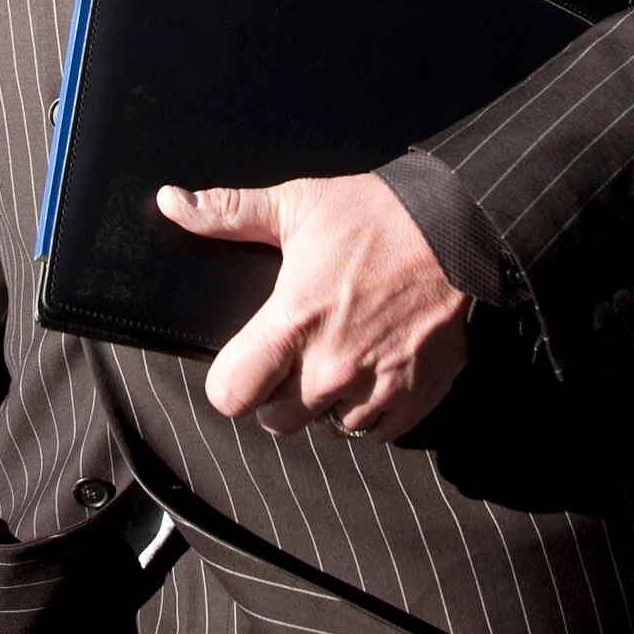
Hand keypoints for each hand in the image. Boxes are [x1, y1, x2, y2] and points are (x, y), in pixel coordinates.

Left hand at [159, 174, 468, 441]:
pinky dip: (369, 409)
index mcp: (293, 322)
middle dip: (277, 392)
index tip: (245, 361)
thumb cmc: (378, 216)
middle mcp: (331, 367)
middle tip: (296, 352)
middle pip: (275, 420)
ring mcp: (375, 388)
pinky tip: (373, 367)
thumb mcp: (297, 205)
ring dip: (325, 402)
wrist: (463, 231)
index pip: (230, 395)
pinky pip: (373, 431)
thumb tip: (170, 201)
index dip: (231, 380)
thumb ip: (227, 213)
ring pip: (325, 428)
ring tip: (340, 354)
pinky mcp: (413, 400)